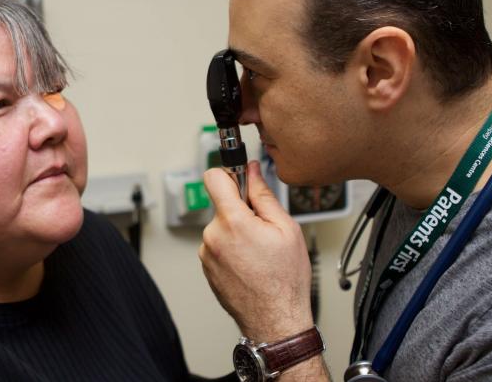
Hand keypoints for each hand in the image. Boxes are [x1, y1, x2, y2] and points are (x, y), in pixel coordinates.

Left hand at [199, 161, 313, 341]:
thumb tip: (253, 172)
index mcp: (233, 221)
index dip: (228, 172)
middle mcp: (213, 236)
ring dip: (237, 232)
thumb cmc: (284, 280)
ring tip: (259, 252)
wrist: (275, 319)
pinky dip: (232, 249)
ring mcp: (206, 254)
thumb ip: (264, 195)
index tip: (240, 177)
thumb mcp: (286, 229)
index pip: (214, 177)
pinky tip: (250, 263)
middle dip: (242, 210)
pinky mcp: (206, 267)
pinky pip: (218, 245)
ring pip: (221, 227)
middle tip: (264, 229)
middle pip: (222, 205)